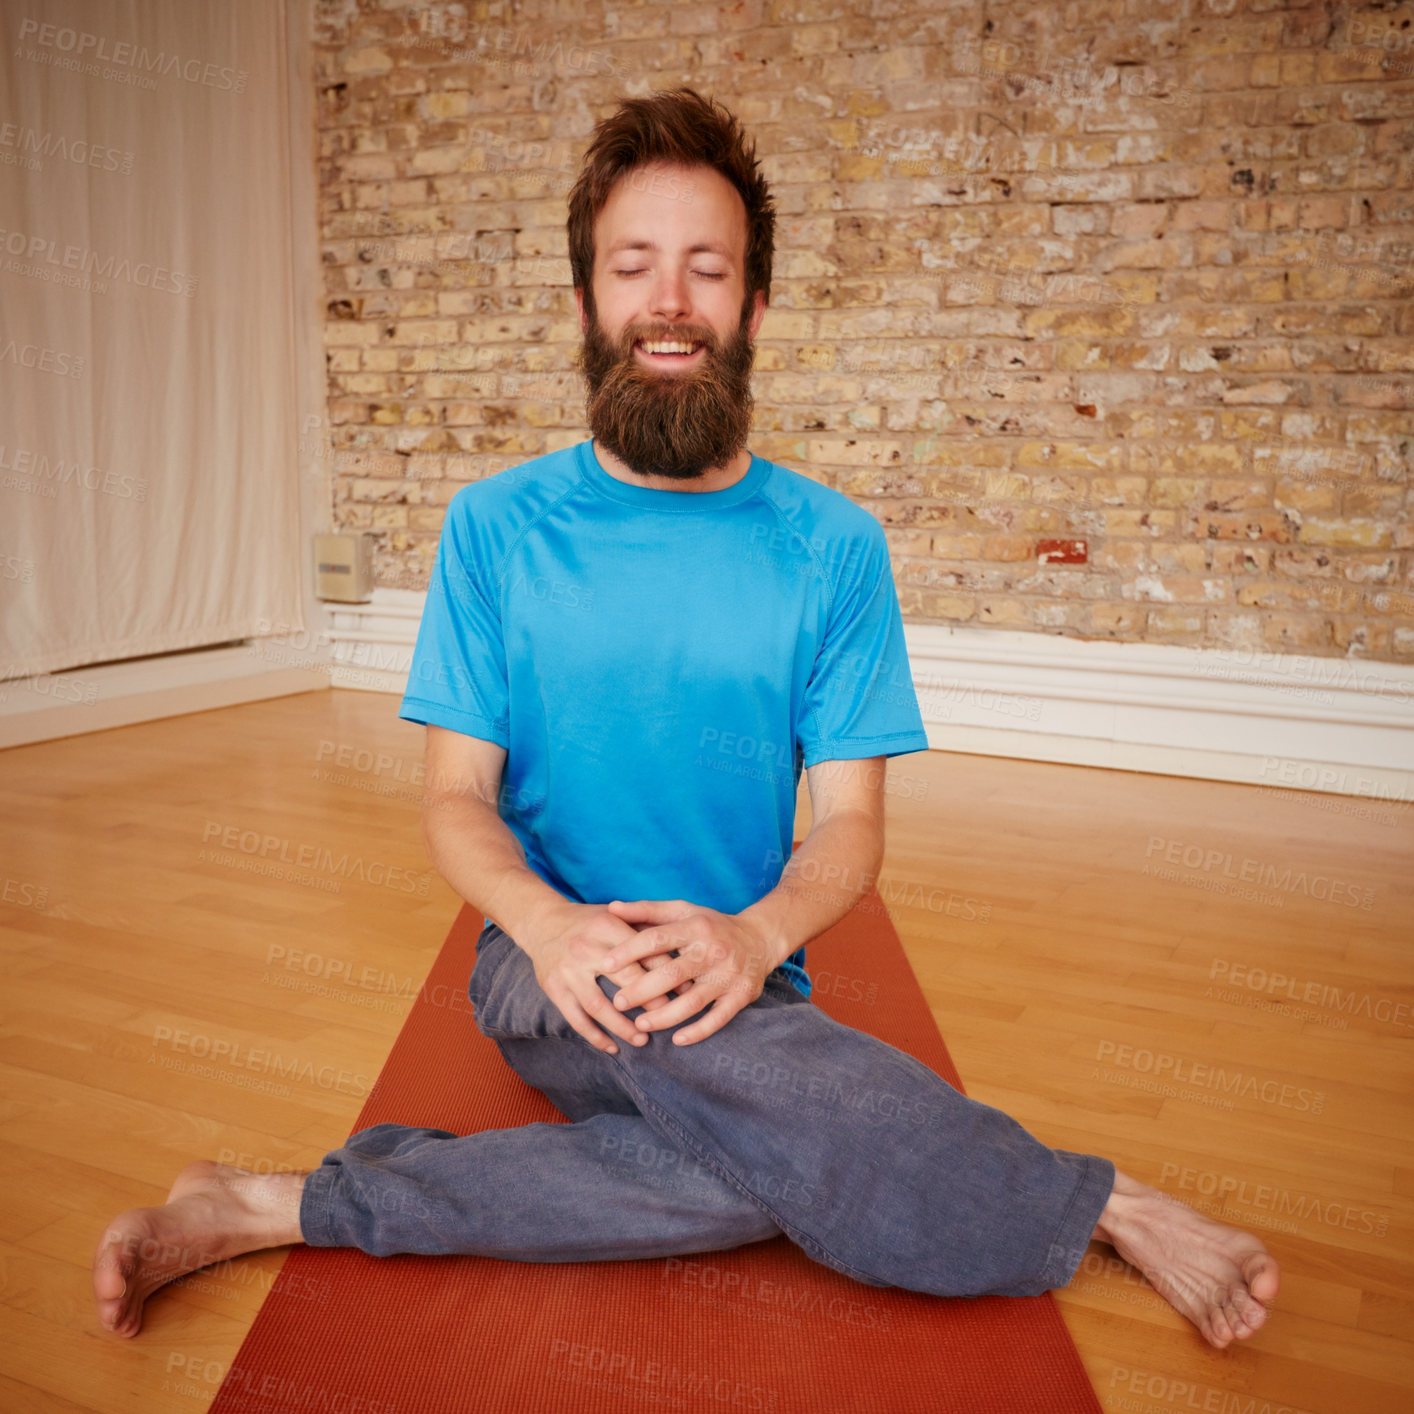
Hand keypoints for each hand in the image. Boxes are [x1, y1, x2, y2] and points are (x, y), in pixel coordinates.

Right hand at [521, 901, 678, 1056]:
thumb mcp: (616, 916)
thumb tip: (682, 957)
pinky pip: (576, 1019)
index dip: (667, 974)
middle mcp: (586, 948)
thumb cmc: (589, 921)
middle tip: (669, 1017)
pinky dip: (595, 1036)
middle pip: (625, 980)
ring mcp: (568, 971)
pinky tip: (612, 1048)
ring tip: (643, 1040)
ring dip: (623, 1027)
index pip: (644, 953)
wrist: (542, 921)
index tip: (687, 992)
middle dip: (650, 1001)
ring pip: (599, 1006)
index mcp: (607, 926)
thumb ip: (644, 932)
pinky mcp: (554, 988)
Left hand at [598, 899, 778, 1045]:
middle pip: (672, 973)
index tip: (605, 965)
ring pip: (693, 1001)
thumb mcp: (683, 910)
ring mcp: (728, 975)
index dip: (629, 951)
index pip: (657, 938)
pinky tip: (677, 1040)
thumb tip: (612, 908)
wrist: (760, 938)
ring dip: (665, 1016)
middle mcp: (713, 950)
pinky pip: (718, 1018)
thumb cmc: (711, 925)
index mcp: (695, 927)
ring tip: (640, 1023)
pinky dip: (698, 1032)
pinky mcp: (741, 995)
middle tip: (617, 1003)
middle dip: (642, 990)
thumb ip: (647, 910)